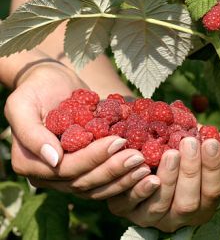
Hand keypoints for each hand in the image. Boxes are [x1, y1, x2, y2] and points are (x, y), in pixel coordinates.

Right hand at [5, 63, 149, 198]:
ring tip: (145, 167)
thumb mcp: (22, 105)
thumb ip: (31, 133)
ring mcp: (69, 176)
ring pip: (97, 187)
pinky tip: (144, 169)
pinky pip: (105, 181)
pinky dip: (124, 177)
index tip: (118, 142)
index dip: (93, 158)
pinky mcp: (86, 170)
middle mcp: (49, 175)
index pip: (66, 168)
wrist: (52, 83)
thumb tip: (53, 159)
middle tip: (139, 157)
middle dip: (113, 170)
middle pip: (84, 181)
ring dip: (123, 179)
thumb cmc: (36, 89)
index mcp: (30, 163)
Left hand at [108, 137, 219, 231]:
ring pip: (159, 206)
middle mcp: (179, 217)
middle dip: (189, 172)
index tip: (210, 142)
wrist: (158, 148)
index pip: (212, 192)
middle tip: (189, 143)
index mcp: (204, 205)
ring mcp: (152, 217)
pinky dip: (136, 187)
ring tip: (170, 152)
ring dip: (166, 179)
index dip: (212, 168)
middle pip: (186, 203)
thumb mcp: (217, 151)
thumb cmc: (193, 150)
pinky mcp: (127, 210)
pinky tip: (141, 166)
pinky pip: (130, 203)